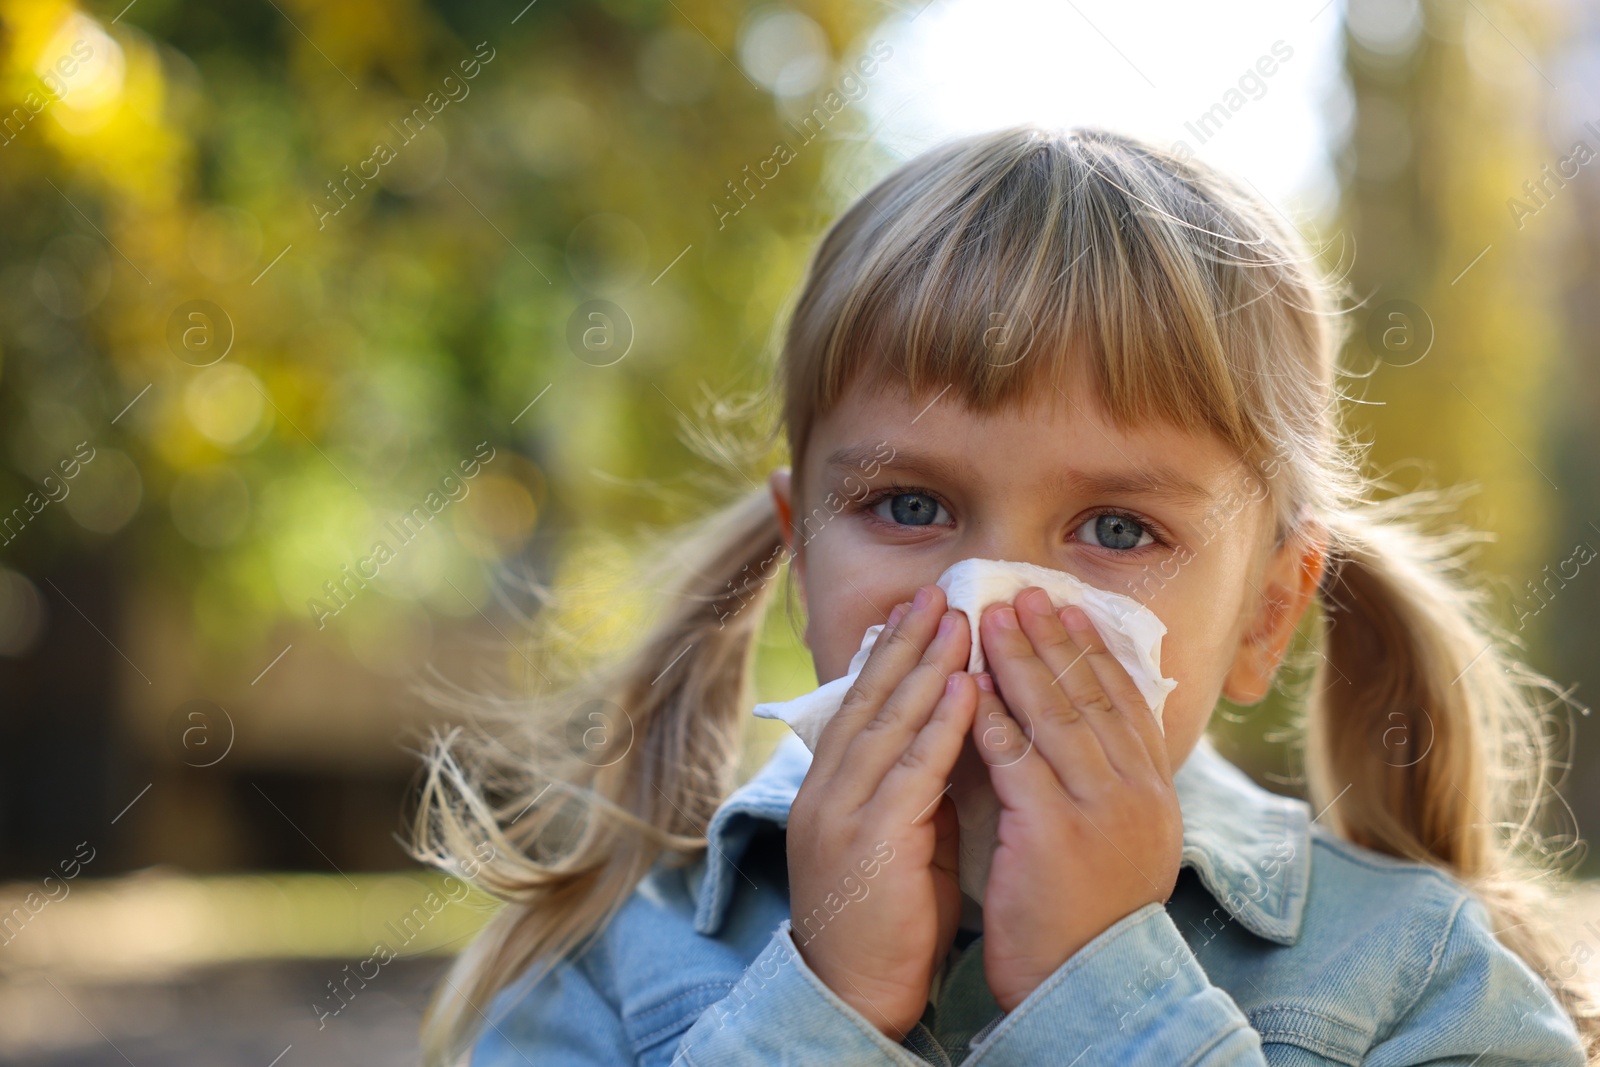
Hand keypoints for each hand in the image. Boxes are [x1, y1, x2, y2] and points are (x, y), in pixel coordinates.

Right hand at [787, 583, 977, 1039]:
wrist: (853, 990)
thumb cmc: (885, 918)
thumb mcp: (899, 836)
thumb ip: (917, 785)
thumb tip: (955, 736)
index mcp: (831, 786)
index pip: (861, 704)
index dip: (890, 654)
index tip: (919, 610)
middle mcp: (828, 788)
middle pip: (870, 698)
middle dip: (906, 642)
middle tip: (937, 592)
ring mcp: (843, 810)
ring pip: (889, 721)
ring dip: (926, 666)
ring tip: (956, 619)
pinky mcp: (870, 838)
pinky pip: (911, 769)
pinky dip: (939, 723)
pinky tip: (965, 686)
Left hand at [973, 586, 1181, 1012]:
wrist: (1091, 988)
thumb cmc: (1092, 921)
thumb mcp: (1122, 845)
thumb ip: (1110, 788)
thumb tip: (1093, 736)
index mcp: (1154, 794)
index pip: (1125, 705)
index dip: (1096, 654)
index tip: (1073, 611)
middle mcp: (1136, 792)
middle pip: (1092, 696)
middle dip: (1055, 639)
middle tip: (1026, 593)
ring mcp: (1098, 809)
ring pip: (1056, 714)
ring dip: (1020, 660)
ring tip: (992, 617)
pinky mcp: (1052, 830)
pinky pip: (1016, 756)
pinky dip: (992, 715)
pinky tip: (971, 684)